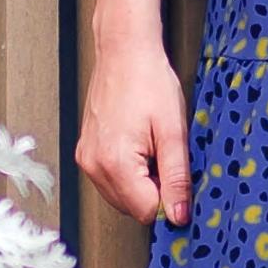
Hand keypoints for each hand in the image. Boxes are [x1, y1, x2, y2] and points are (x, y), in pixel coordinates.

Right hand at [77, 28, 191, 227]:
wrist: (124, 51)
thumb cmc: (148, 81)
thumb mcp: (173, 131)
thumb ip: (177, 178)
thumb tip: (178, 216)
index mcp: (114, 163)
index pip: (146, 212)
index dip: (170, 203)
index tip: (181, 182)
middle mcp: (94, 165)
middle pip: (132, 207)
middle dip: (156, 192)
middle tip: (167, 157)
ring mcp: (86, 159)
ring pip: (121, 196)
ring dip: (143, 183)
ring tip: (153, 148)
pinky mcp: (85, 152)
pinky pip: (111, 180)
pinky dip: (129, 173)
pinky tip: (140, 147)